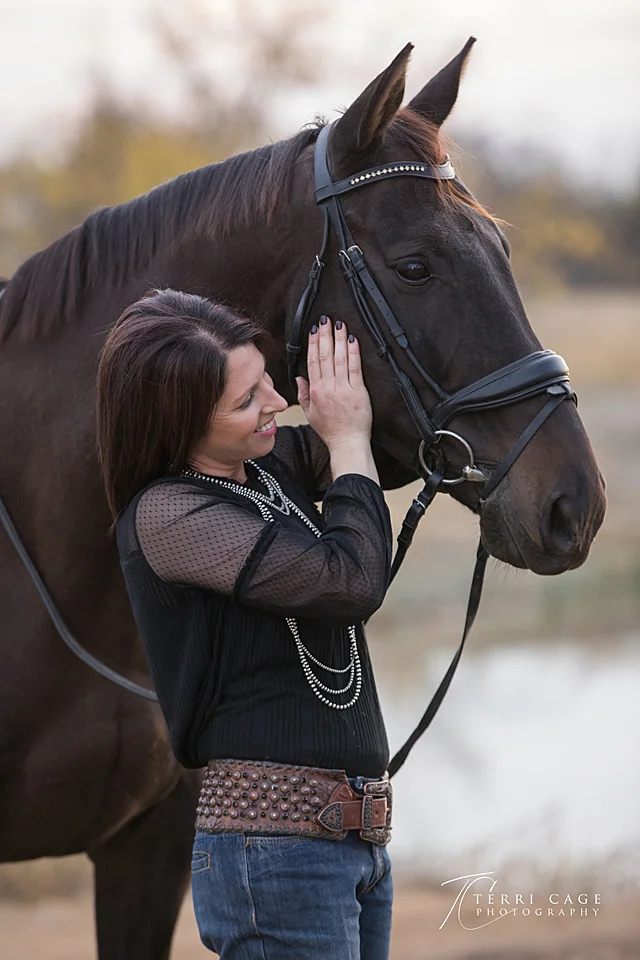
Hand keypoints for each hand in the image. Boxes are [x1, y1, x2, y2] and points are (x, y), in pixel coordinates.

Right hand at [295, 316, 372, 445]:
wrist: (347, 443)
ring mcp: (343, 388)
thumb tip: (300, 377)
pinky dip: (353, 352)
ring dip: (339, 339)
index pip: (313, 361)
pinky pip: (355, 368)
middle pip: (324, 355)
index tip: (314, 330)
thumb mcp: (310, 414)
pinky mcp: (357, 391)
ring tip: (339, 324)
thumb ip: (303, 394)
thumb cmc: (331, 431)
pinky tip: (352, 340)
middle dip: (325, 335)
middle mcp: (328, 387)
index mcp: (315, 391)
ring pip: (339, 358)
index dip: (313, 343)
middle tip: (326, 320)